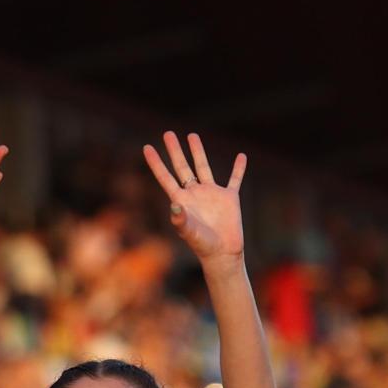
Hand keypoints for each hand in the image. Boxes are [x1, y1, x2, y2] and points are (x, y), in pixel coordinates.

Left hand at [142, 131, 247, 260]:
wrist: (222, 254)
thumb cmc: (202, 245)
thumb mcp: (189, 232)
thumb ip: (181, 220)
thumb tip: (175, 206)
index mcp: (182, 200)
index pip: (165, 177)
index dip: (156, 163)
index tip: (147, 147)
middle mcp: (195, 194)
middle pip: (182, 167)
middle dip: (174, 150)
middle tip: (168, 134)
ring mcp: (212, 194)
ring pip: (203, 167)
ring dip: (198, 151)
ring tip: (192, 135)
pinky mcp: (229, 198)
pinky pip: (234, 179)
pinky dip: (238, 168)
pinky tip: (241, 156)